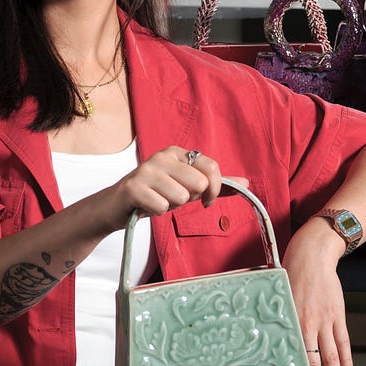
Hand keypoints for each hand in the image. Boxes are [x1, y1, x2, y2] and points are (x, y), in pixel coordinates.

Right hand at [95, 146, 222, 231]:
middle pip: (198, 183)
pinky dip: (157, 212)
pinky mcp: (133, 187)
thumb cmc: (157, 194)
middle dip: (190, 198)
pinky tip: (147, 206)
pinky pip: (163, 207)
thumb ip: (216, 184)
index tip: (206, 199)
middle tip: (173, 197)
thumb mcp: (188, 187)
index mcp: (177, 152)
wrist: (117, 206)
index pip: (211, 167)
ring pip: (181, 197)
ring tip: (159, 200)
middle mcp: (162, 156)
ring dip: (172, 206)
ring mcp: (146, 170)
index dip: (214, 189)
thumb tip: (247, 183)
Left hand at [282, 221, 352, 365]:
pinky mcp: (337, 314)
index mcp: (290, 323)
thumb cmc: (289, 274)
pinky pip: (343, 341)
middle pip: (315, 363)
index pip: (295, 358)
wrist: (313, 254)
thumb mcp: (277, 298)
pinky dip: (346, 359)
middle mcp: (308, 324)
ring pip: (332, 356)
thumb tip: (263, 340)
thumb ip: (276, 320)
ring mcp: (326, 320)